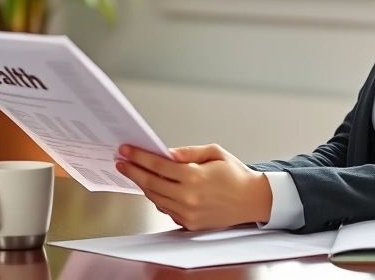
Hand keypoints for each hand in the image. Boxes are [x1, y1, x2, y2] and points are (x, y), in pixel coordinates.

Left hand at [115, 143, 272, 230]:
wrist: (252, 200)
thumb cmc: (235, 175)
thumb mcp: (215, 153)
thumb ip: (189, 152)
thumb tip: (167, 152)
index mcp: (195, 177)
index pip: (158, 166)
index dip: (139, 157)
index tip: (126, 151)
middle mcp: (189, 197)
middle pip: (151, 183)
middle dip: (133, 171)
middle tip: (121, 162)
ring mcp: (188, 213)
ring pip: (155, 198)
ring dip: (142, 184)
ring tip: (134, 172)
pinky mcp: (190, 224)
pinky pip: (166, 209)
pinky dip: (157, 197)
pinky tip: (153, 186)